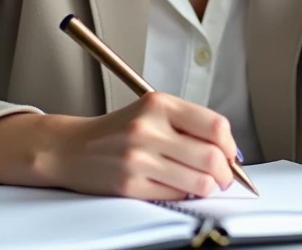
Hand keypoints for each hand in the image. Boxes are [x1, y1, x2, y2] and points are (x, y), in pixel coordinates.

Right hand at [36, 92, 237, 199]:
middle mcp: (148, 129)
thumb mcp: (151, 111)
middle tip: (223, 176)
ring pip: (198, 182)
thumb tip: (228, 149)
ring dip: (207, 187)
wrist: (71, 148)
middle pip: (211, 157)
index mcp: (158, 104)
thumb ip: (189, 123)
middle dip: (225, 173)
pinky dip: (183, 195)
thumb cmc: (116, 131)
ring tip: (202, 183)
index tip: (230, 153)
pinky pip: (176, 196)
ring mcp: (138, 159)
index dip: (230, 144)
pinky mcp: (130, 185)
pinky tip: (177, 186)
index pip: (214, 125)